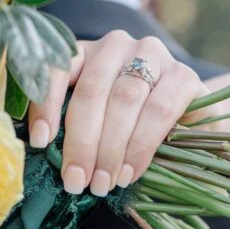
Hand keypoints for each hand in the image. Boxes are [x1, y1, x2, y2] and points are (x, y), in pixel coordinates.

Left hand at [28, 30, 211, 196]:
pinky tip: (129, 171)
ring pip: (124, 99)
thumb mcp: (94, 124)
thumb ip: (73, 128)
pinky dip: (141, 145)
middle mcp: (116, 45)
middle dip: (81, 141)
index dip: (46, 105)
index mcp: (84, 52)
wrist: (188, 129)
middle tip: (76, 180)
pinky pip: (158, 110)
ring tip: (103, 182)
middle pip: (91, 90)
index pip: (57, 68)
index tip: (40, 142)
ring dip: (110, 148)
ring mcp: (152, 55)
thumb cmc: (127, 129)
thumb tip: (43, 151)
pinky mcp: (184, 74)